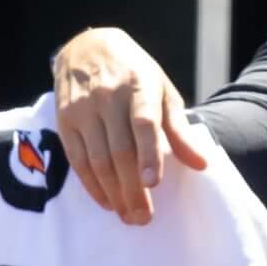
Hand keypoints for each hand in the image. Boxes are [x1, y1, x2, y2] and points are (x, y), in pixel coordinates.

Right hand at [50, 26, 209, 225]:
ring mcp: (83, 108)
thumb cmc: (134, 74)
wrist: (88, 47)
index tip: (153, 184)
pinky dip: (92, 185)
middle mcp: (108, 96)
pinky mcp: (65, 120)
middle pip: (120, 150)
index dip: (148, 154)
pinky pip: (77, 159)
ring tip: (129, 216)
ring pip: (97, 159)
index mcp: (139, 85)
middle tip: (144, 218)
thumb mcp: (162, 91)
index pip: (143, 123)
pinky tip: (107, 201)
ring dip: (113, 193)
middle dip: (132, 189)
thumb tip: (201, 164)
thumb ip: (179, 128)